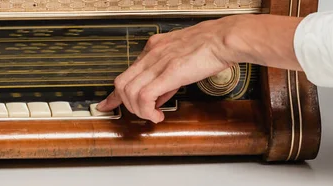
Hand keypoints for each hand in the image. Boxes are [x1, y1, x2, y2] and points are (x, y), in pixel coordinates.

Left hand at [96, 15, 302, 122]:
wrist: (225, 38)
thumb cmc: (211, 47)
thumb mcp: (182, 60)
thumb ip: (167, 78)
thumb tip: (159, 97)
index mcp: (154, 48)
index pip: (126, 73)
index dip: (114, 94)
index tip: (107, 105)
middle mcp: (152, 53)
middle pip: (121, 83)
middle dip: (127, 104)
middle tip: (141, 114)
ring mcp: (158, 61)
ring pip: (129, 91)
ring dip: (138, 110)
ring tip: (153, 115)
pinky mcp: (169, 71)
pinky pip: (145, 95)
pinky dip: (147, 110)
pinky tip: (158, 114)